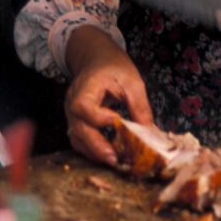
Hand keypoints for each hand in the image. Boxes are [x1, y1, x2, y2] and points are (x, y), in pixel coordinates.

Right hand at [63, 25, 153, 164]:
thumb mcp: (131, 80)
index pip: (84, 107)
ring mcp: (72, 115)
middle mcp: (73, 103)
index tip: (118, 122)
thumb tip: (149, 131)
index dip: (100, 118)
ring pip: (77, 139)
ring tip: (115, 161)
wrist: (97, 59)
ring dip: (94, 152)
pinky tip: (109, 154)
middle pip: (78, 129)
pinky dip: (92, 149)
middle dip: (97, 146)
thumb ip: (139, 105)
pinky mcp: (76, 122)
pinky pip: (80, 140)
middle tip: (116, 159)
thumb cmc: (113, 67)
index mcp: (84, 88)